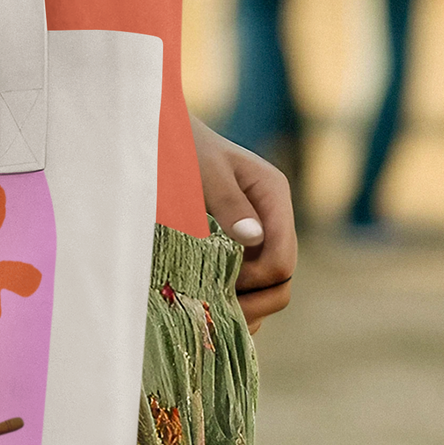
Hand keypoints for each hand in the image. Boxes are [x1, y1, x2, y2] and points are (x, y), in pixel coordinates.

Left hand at [190, 118, 295, 333]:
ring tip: (207, 312)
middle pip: (281, 281)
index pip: (281, 260)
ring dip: (244, 306)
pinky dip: (236, 301)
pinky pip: (250, 284)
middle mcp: (272, 217)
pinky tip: (209, 307)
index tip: (214, 283)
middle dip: (253, 302)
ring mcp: (258, 232)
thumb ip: (228, 201)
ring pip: (268, 288)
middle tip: (211, 311)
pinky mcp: (240, 244)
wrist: (162, 131)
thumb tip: (253, 238)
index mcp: (272, 195)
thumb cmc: (180, 145)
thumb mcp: (203, 170)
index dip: (253, 282)